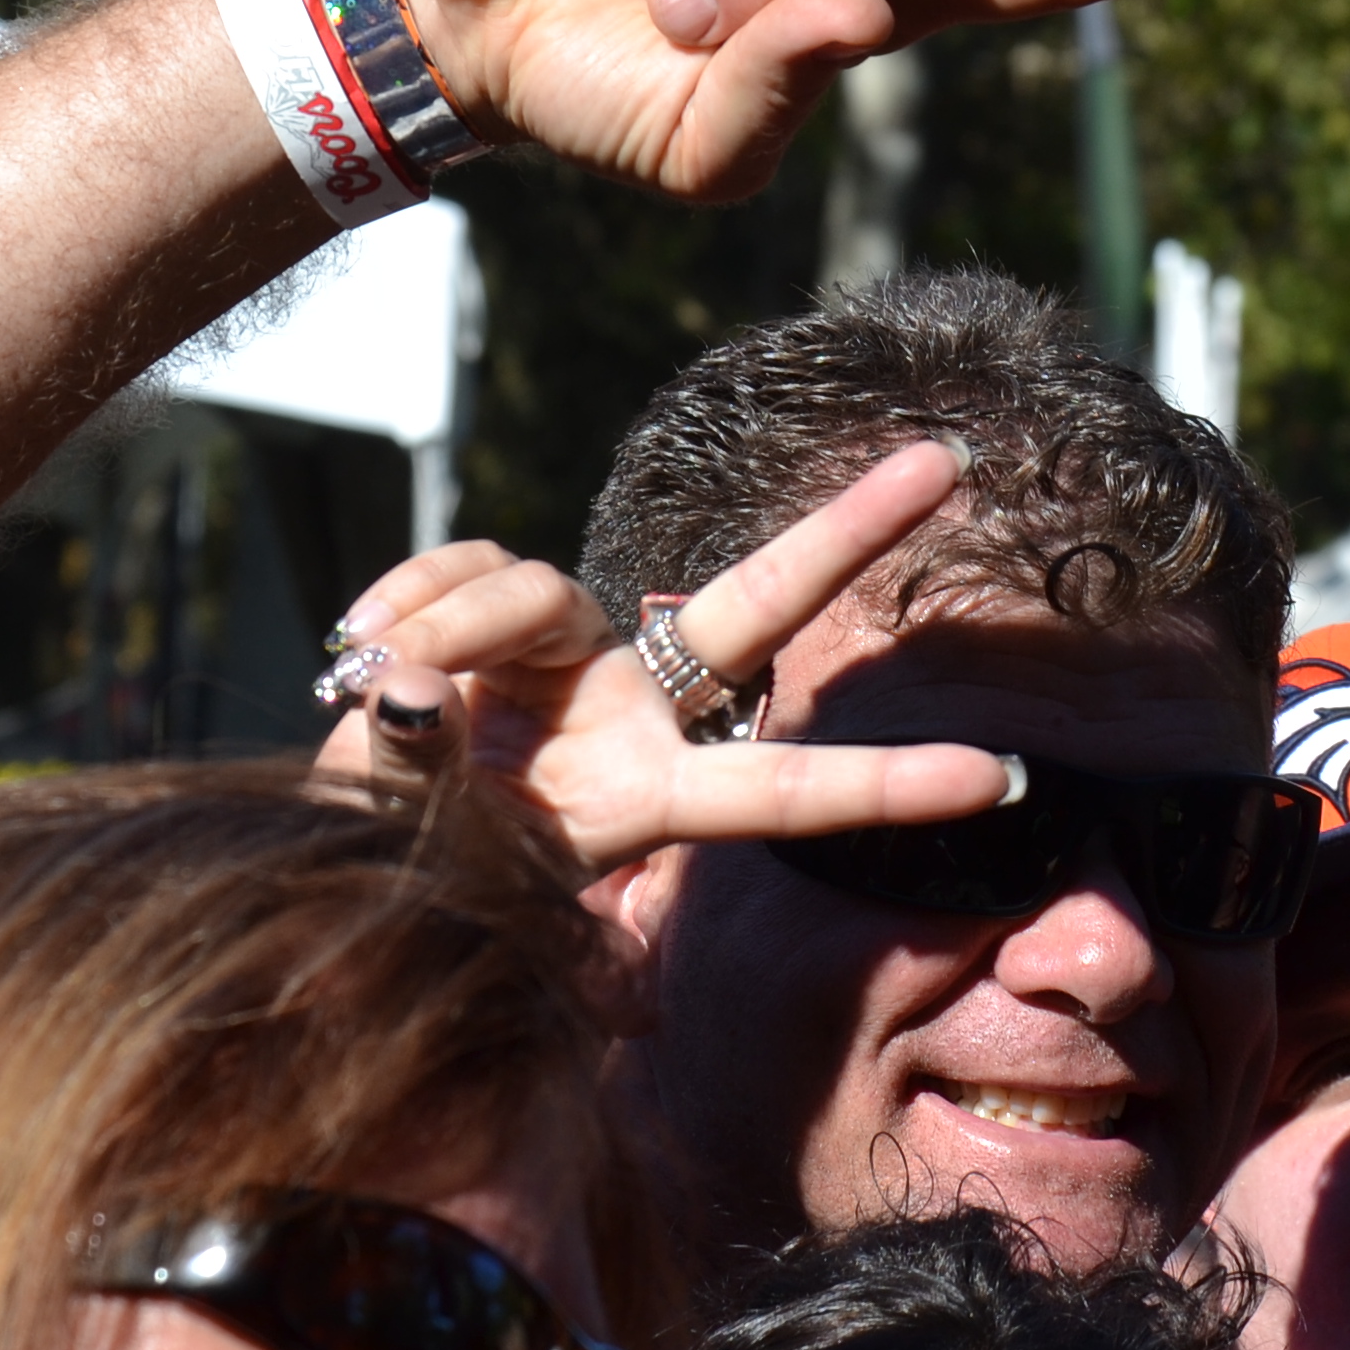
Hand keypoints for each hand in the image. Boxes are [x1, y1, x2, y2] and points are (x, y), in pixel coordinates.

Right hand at [315, 439, 1015, 865]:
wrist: (342, 845)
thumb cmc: (409, 888)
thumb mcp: (436, 879)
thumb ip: (433, 791)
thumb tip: (422, 702)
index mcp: (645, 799)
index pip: (785, 790)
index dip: (890, 785)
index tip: (1007, 779)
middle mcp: (632, 711)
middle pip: (761, 602)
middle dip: (850, 531)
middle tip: (949, 461)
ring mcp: (573, 653)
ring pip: (537, 589)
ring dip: (452, 629)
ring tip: (383, 688)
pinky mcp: (500, 607)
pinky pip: (468, 564)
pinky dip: (409, 601)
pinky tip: (356, 648)